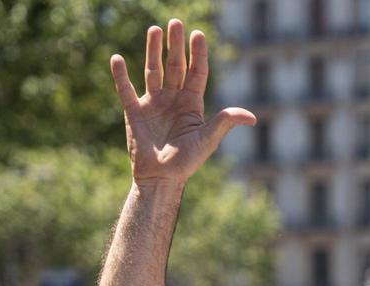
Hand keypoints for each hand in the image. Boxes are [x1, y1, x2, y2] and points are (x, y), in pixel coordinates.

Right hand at [110, 21, 255, 185]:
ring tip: (154, 30)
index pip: (197, 72)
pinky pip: (126, 89)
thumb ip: (225, 122)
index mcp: (192, 104)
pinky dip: (121, 75)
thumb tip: (251, 117)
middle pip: (175, 65)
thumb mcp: (208, 140)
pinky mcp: (134, 111)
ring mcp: (153, 103)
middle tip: (176, 22)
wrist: (160, 178)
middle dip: (176, 45)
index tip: (198, 35)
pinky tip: (117, 58)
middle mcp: (173, 99)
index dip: (198, 54)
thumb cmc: (187, 162)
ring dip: (153, 50)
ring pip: (153, 70)